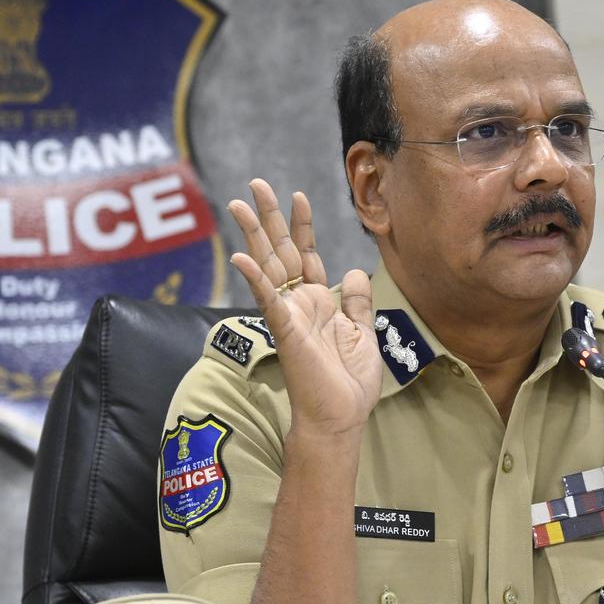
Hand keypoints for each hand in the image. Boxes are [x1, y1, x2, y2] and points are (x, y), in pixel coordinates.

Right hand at [227, 179, 382, 437]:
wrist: (341, 418)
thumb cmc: (350, 384)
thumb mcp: (363, 334)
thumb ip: (356, 302)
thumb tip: (356, 270)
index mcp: (318, 302)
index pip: (306, 254)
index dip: (301, 225)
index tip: (297, 196)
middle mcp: (299, 303)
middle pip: (280, 250)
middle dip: (268, 218)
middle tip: (255, 185)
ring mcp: (289, 314)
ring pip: (268, 266)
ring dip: (254, 235)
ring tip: (239, 204)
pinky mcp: (285, 330)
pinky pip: (268, 300)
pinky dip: (256, 279)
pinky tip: (242, 257)